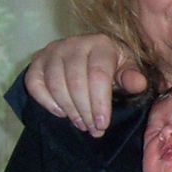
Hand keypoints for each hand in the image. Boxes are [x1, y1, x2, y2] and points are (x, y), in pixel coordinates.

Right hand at [25, 33, 146, 136]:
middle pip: (75, 82)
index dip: (99, 103)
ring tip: (81, 123)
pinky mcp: (37, 60)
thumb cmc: (114, 65)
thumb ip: (132, 77)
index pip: (98, 75)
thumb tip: (138, 83)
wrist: (92, 55)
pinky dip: (45, 100)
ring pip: (55, 84)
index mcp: (101, 43)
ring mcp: (53, 50)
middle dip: (85, 111)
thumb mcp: (128, 69)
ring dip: (68, 109)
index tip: (103, 125)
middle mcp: (74, 43)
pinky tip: (61, 113)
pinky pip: (34, 82)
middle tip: (93, 129)